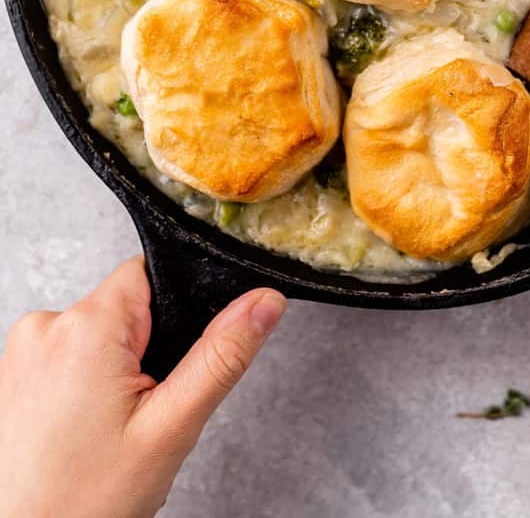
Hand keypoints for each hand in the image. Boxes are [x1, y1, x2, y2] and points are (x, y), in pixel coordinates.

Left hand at [0, 257, 284, 517]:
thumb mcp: (171, 427)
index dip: (172, 316)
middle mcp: (44, 327)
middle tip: (140, 412)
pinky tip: (77, 434)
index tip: (168, 364)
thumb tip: (264, 302)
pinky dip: (78, 390)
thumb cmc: (82, 502)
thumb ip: (222, 356)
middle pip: (122, 310)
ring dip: (108, 375)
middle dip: (142, 354)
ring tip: (104, 431)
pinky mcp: (8, 378)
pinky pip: (62, 361)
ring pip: (94, 338)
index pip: (149, 274)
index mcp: (86, 326)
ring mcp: (19, 354)